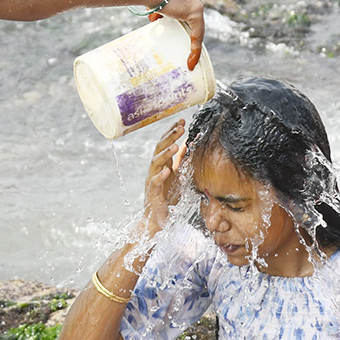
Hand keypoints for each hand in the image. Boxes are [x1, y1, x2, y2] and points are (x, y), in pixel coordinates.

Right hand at [143, 120, 186, 237]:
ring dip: (165, 153)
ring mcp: (152, 180)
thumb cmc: (166, 197)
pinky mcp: (152, 193)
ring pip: (155, 163)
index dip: (172, 132)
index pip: (165, 143)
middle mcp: (154, 169)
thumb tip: (187, 145)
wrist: (157, 219)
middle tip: (180, 128)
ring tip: (175, 145)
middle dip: (169, 137)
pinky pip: (154, 182)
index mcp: (161, 164)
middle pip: (159, 148)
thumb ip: (181, 161)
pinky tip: (167, 170)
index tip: (182, 121)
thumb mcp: (177, 176)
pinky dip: (160, 175)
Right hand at [159, 0, 203, 71]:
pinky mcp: (196, 11)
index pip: (186, 11)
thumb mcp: (154, 0)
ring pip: (197, 29)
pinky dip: (195, 49)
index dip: (181, 23)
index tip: (173, 32)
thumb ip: (159, 8)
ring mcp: (196, 3)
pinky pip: (198, 34)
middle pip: (193, 21)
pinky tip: (190, 60)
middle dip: (186, 36)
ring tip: (187, 60)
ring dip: (192, 45)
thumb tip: (154, 17)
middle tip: (179, 49)